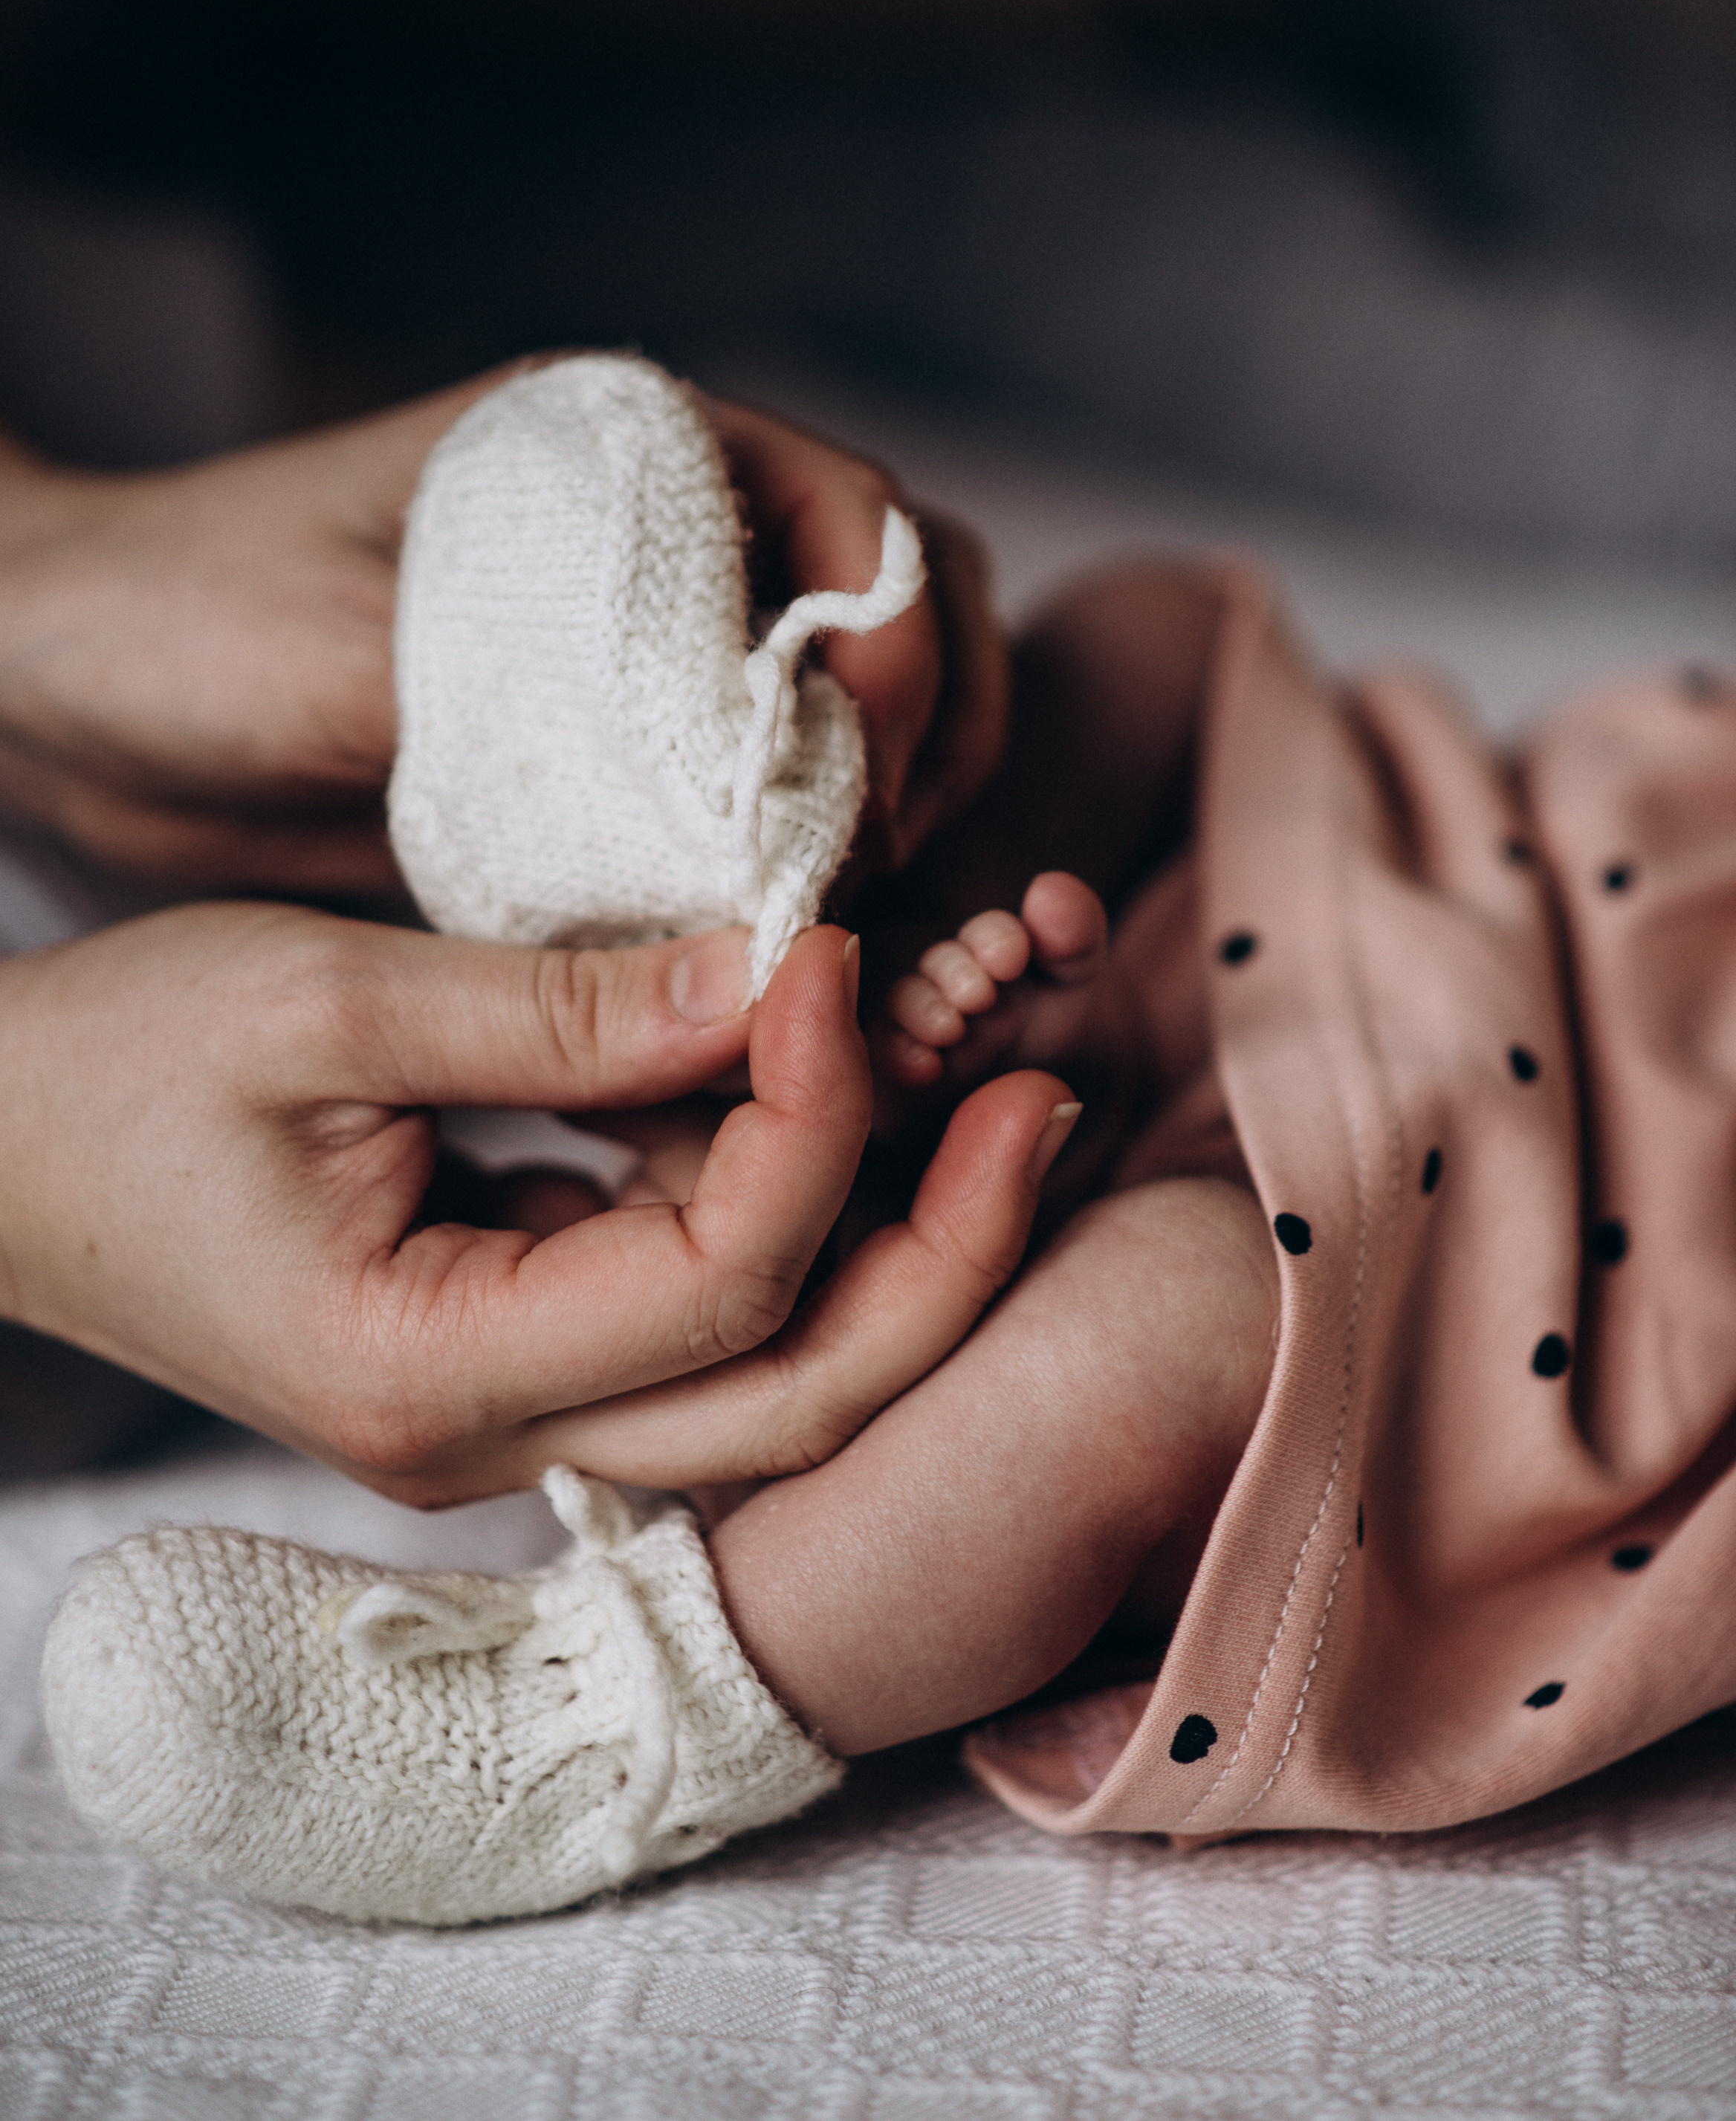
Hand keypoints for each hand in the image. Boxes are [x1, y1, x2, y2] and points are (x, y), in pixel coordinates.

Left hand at [0, 363, 1007, 893]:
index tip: (866, 762)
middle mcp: (663, 549)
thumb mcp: (337, 651)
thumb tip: (697, 812)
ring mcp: (645, 662)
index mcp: (621, 455)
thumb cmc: (179, 623)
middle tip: (877, 860)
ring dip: (887, 819)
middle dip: (933, 736)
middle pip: (903, 616)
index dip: (898, 637)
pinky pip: (752, 819)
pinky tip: (768, 965)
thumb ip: (516, 713)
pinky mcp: (609, 771)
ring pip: (854, 725)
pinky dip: (792, 886)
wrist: (73, 698)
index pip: (856, 512)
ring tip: (835, 923)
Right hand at [0, 912, 1069, 1502]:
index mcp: (426, 1375)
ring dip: (898, 1223)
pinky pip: (704, 1306)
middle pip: (799, 1394)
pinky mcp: (520, 1337)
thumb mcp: (320, 1002)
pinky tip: (855, 1087)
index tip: (832, 951)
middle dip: (947, 1242)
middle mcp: (492, 1435)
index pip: (716, 1284)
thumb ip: (562, 1004)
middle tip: (1042, 1084)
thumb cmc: (106, 1070)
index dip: (815, 1114)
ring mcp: (513, 1403)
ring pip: (776, 1368)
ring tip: (992, 1068)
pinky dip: (793, 1198)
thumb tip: (777, 971)